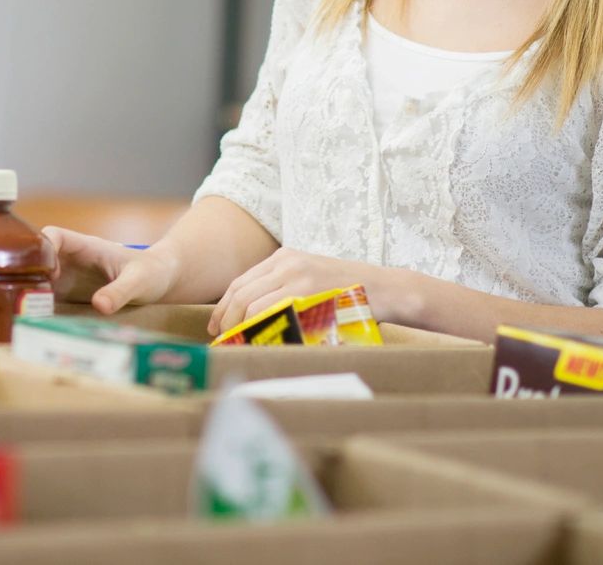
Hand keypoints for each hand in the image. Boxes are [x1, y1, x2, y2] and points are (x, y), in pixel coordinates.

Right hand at [42, 227, 179, 315]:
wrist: (161, 280)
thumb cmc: (151, 273)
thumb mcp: (139, 282)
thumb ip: (119, 292)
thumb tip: (99, 306)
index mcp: (86, 247)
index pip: (53, 236)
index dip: (42, 249)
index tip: (46, 273)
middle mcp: (72, 259)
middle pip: (38, 257)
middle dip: (29, 273)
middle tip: (31, 300)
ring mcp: (69, 276)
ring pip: (38, 277)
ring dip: (31, 292)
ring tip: (30, 314)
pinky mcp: (70, 293)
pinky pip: (48, 296)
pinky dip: (39, 305)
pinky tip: (38, 321)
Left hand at [212, 247, 411, 335]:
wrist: (385, 288)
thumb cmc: (348, 291)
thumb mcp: (311, 279)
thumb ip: (284, 288)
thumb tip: (252, 317)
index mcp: (283, 257)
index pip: (240, 282)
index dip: (223, 306)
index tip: (216, 325)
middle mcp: (285, 262)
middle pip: (240, 293)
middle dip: (225, 319)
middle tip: (221, 339)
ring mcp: (296, 275)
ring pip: (250, 304)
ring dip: (238, 328)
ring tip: (237, 345)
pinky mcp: (307, 291)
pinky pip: (270, 312)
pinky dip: (258, 330)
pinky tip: (258, 343)